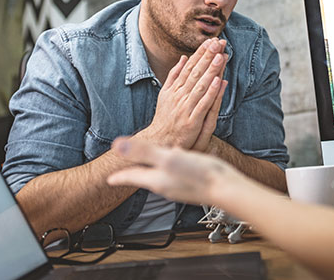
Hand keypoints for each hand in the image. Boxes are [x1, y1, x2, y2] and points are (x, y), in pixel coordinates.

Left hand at [107, 137, 242, 204]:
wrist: (225, 187)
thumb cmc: (198, 174)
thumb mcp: (167, 158)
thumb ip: (143, 151)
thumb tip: (117, 145)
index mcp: (156, 179)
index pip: (131, 178)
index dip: (119, 177)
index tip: (109, 179)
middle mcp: (165, 185)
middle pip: (144, 177)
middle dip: (135, 173)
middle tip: (126, 170)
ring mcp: (178, 186)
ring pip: (160, 175)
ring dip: (153, 168)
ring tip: (149, 162)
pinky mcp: (191, 183)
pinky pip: (175, 173)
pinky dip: (171, 166)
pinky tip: (181, 158)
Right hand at [137, 38, 227, 149]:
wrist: (158, 142)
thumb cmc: (165, 118)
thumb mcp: (165, 94)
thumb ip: (174, 76)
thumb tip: (184, 58)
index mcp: (175, 88)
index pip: (190, 67)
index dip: (201, 53)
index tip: (211, 41)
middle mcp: (179, 95)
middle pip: (196, 72)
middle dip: (208, 56)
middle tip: (219, 42)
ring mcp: (185, 108)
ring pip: (201, 85)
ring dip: (211, 70)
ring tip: (221, 56)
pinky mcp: (192, 121)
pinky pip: (203, 104)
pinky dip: (211, 92)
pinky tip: (218, 81)